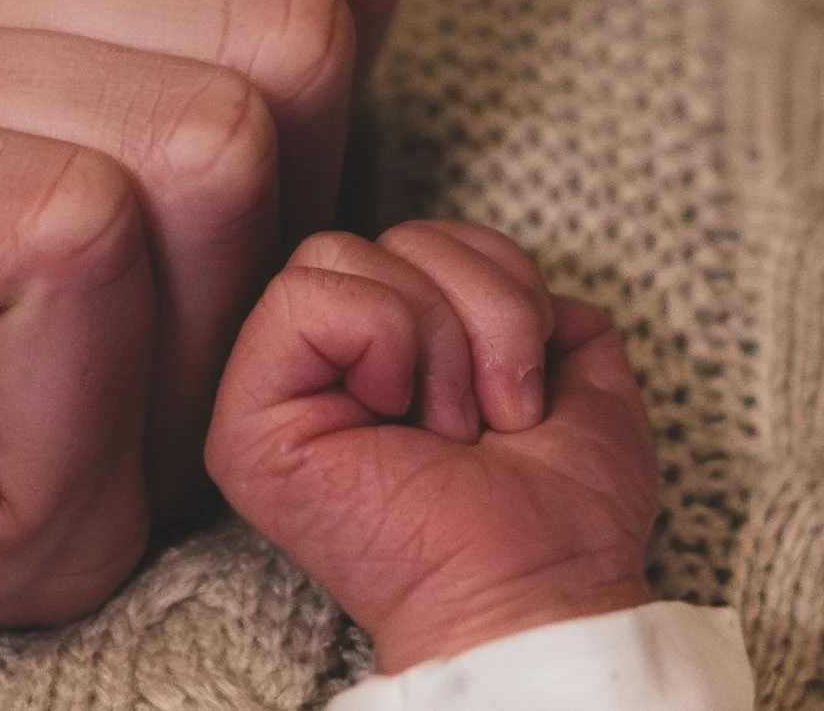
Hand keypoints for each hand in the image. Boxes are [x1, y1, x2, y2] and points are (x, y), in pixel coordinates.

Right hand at [205, 222, 659, 670]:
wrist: (537, 591)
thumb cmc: (559, 512)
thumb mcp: (578, 368)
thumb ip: (544, 302)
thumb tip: (502, 269)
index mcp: (389, 347)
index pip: (420, 236)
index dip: (497, 279)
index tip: (522, 386)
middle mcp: (326, 361)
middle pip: (385, 233)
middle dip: (478, 307)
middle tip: (489, 412)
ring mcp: (277, 389)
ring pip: (339, 252)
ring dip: (435, 335)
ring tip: (450, 424)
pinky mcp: (246, 424)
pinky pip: (301, 299)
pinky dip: (382, 341)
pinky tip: (398, 415)